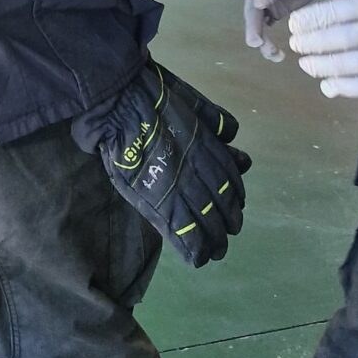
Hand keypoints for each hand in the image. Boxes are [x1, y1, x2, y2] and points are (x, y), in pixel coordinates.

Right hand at [74, 62, 250, 267]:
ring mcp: (179, 188)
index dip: (235, 198)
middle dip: (227, 224)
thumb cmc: (151, 98)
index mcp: (208, 148)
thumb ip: (213, 118)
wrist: (121, 104)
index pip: (231, 180)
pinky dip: (190, 247)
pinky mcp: (157, 202)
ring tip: (215, 252)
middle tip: (227, 237)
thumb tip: (231, 133)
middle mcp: (200, 171)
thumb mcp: (191, 101)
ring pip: (205, 222)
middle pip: (222, 205)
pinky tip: (196, 259)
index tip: (236, 209)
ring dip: (213, 240)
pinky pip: (180, 232)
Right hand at [237, 0, 357, 60]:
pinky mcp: (277, 9)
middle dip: (258, 36)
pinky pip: (268, 26)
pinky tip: (277, 52)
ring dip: (263, 41)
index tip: (256, 42)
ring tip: (275, 55)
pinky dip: (270, 39)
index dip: (252, 25)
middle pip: (253, 18)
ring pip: (259, 25)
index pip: (252, 6)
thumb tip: (257, 4)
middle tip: (268, 51)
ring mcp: (267, 2)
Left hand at [289, 0, 357, 97]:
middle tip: (294, 44)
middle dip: (310, 42)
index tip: (294, 23)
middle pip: (336, 37)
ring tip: (305, 64)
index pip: (333, 11)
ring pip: (347, 63)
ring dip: (321, 65)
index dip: (308, 19)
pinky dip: (344, 88)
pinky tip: (328, 87)